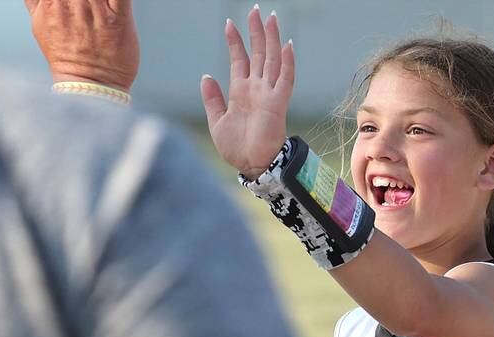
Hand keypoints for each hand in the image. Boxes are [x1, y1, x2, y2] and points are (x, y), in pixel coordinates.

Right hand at [24, 0, 139, 91]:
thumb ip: (35, 1)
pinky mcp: (120, 21)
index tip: (70, 0)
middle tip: (86, 4)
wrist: (88, 87)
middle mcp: (72, 4)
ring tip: (97, 7)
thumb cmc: (64, 57)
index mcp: (50, 3)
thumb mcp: (39, 25)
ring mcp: (97, 12)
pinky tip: (112, 3)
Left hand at [201, 7, 293, 179]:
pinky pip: (285, 80)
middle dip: (256, 32)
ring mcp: (268, 95)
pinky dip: (287, 63)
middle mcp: (256, 89)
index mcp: (240, 92)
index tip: (229, 24)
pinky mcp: (278, 104)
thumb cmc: (236, 148)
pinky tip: (287, 46)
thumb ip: (212, 99)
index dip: (235, 42)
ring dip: (272, 40)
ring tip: (271, 18)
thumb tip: (206, 76)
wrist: (250, 165)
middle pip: (257, 54)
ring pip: (272, 60)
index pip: (239, 60)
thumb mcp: (216, 121)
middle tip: (255, 10)